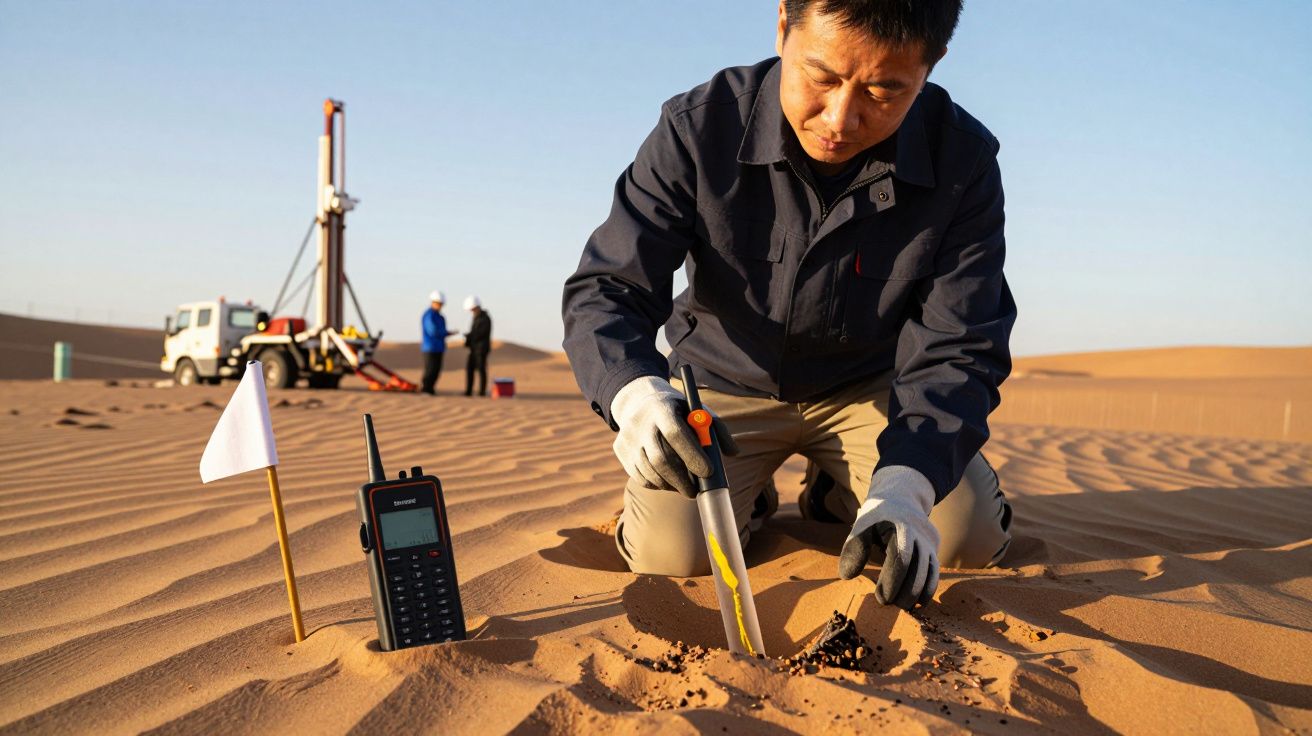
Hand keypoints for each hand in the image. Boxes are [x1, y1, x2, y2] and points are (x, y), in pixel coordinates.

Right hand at [610, 375, 737, 497]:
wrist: (638, 401)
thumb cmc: (677, 410)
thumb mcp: (696, 410)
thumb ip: (717, 429)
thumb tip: (734, 453)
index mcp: (661, 408)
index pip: (676, 434)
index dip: (692, 455)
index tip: (708, 472)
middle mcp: (640, 422)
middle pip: (660, 459)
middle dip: (681, 480)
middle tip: (695, 492)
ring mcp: (627, 437)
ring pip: (649, 472)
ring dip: (670, 485)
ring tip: (684, 487)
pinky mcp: (620, 450)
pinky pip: (639, 477)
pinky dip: (656, 484)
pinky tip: (668, 482)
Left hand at [837, 466, 939, 609]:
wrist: (901, 498)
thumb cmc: (876, 516)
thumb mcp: (861, 525)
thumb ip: (854, 549)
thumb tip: (846, 576)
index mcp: (900, 526)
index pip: (900, 558)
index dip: (892, 581)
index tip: (881, 598)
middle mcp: (919, 533)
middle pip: (917, 568)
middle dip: (904, 590)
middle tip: (888, 604)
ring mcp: (929, 541)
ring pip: (929, 572)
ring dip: (917, 593)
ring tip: (903, 608)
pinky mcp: (934, 548)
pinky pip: (935, 572)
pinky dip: (928, 589)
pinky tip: (919, 604)